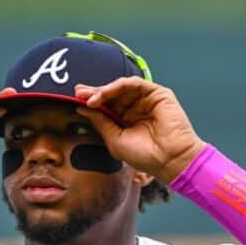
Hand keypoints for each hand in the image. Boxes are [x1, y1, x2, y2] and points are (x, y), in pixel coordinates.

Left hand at [74, 77, 206, 183]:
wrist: (169, 160)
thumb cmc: (144, 155)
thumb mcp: (114, 139)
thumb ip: (100, 122)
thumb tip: (82, 108)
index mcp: (126, 120)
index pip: (107, 106)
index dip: (92, 102)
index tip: (76, 99)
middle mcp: (136, 108)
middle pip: (112, 95)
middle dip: (94, 92)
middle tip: (79, 92)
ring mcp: (147, 100)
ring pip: (121, 88)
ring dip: (104, 90)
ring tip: (90, 97)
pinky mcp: (157, 94)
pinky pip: (134, 84)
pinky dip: (117, 87)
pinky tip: (104, 94)